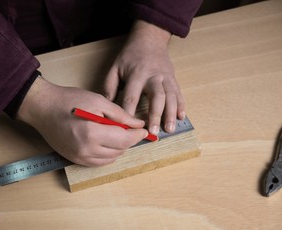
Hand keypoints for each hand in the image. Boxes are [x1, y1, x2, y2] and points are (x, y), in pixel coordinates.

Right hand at [16, 76, 147, 165]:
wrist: (43, 108)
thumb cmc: (68, 100)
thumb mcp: (98, 101)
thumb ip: (120, 115)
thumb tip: (138, 124)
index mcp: (92, 133)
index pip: (124, 140)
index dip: (137, 135)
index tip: (143, 130)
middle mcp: (86, 150)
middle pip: (119, 151)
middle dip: (128, 140)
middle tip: (129, 129)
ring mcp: (79, 157)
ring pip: (110, 159)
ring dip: (118, 148)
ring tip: (116, 134)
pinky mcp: (74, 160)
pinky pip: (98, 162)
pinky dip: (107, 155)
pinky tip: (106, 142)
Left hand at [104, 20, 184, 134]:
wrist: (149, 39)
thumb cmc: (130, 56)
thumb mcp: (115, 67)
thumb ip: (110, 86)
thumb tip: (106, 106)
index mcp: (137, 74)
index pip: (132, 96)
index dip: (129, 112)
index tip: (127, 127)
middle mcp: (153, 76)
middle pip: (156, 97)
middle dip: (155, 115)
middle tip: (153, 132)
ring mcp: (166, 77)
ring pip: (170, 96)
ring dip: (170, 113)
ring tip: (169, 129)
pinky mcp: (173, 79)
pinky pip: (179, 93)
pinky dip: (181, 105)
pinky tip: (181, 117)